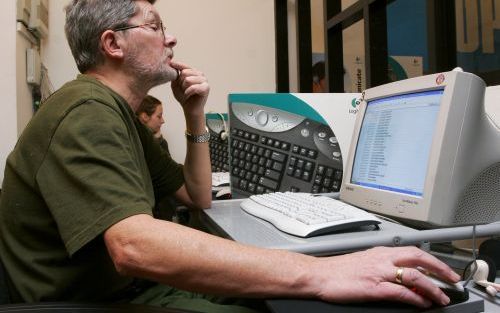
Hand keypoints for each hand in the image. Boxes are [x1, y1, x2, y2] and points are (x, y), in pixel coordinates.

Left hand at [170, 61, 209, 115]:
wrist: (190, 108)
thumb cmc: (183, 96)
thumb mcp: (176, 84)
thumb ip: (175, 75)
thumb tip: (172, 64)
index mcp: (193, 72)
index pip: (184, 66)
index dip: (177, 65)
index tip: (171, 63)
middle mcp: (200, 74)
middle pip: (184, 73)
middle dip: (180, 82)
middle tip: (182, 89)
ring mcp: (204, 80)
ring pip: (188, 80)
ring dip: (184, 88)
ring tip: (186, 92)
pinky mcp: (206, 87)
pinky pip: (193, 87)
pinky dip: (188, 92)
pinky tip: (187, 95)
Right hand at [313, 246, 460, 307]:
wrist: (319, 275)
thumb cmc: (338, 270)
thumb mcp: (365, 262)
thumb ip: (384, 265)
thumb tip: (400, 274)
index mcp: (381, 251)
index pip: (413, 251)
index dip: (433, 260)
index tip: (443, 269)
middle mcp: (383, 258)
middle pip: (419, 258)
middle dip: (440, 269)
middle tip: (453, 280)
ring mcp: (379, 273)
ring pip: (414, 275)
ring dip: (432, 287)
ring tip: (441, 297)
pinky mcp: (374, 288)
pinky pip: (401, 292)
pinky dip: (415, 297)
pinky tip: (422, 303)